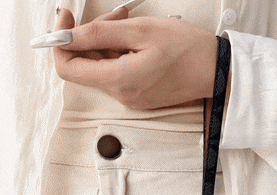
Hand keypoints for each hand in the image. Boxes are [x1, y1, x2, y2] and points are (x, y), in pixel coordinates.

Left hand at [53, 8, 218, 109]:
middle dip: (91, 36)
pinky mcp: (141, 95)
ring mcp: (132, 97)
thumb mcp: (141, 31)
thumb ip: (99, 34)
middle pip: (86, 65)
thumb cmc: (187, 51)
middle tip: (114, 16)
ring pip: (103, 66)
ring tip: (130, 24)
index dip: (60, 42)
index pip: (68, 68)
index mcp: (119, 80)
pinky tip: (137, 40)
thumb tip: (69, 37)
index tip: (66, 21)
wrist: (216, 72)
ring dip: (109, 42)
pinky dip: (120, 53)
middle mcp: (122, 94)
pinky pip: (119, 72)